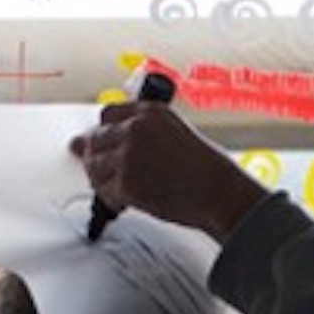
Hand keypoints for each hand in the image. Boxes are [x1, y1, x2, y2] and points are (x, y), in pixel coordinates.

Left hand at [73, 99, 264, 242]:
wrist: (220, 193)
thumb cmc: (206, 169)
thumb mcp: (174, 134)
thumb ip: (139, 134)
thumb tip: (93, 141)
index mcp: (149, 112)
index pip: (107, 114)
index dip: (105, 132)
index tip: (107, 145)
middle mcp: (136, 128)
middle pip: (96, 139)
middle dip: (98, 158)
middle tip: (111, 173)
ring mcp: (129, 155)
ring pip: (94, 166)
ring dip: (103, 179)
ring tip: (123, 188)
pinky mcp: (126, 183)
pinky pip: (104, 191)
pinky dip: (112, 199)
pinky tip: (127, 201)